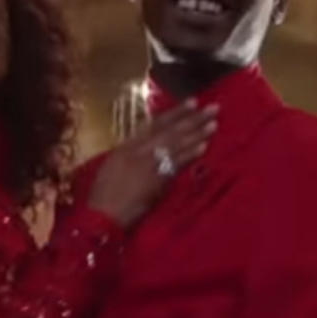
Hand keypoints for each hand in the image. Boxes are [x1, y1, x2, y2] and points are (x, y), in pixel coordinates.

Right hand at [88, 99, 218, 227]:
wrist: (102, 215)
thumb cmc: (103, 196)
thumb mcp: (112, 168)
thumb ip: (131, 155)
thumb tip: (149, 149)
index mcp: (127, 146)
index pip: (155, 124)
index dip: (175, 112)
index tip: (193, 102)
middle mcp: (138, 149)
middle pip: (170, 130)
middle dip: (192, 118)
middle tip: (213, 108)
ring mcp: (148, 163)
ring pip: (176, 144)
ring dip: (197, 134)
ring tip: (214, 124)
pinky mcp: (156, 179)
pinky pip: (176, 163)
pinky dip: (190, 154)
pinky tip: (204, 147)